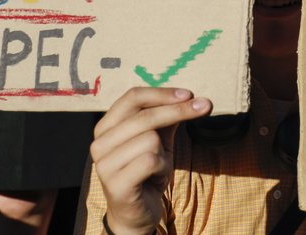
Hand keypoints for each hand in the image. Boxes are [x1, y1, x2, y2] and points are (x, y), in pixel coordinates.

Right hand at [90, 87, 212, 234]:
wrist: (137, 212)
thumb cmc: (147, 171)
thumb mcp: (160, 140)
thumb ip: (168, 118)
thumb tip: (190, 98)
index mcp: (106, 127)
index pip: (132, 97)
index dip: (162, 93)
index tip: (189, 94)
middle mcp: (99, 143)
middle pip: (144, 115)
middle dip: (178, 110)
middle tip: (205, 106)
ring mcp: (104, 164)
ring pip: (150, 138)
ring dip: (164, 152)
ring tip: (158, 165)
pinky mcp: (115, 184)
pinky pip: (150, 160)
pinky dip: (162, 167)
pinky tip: (155, 176)